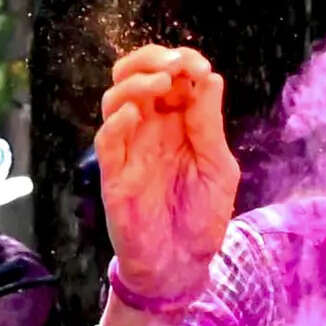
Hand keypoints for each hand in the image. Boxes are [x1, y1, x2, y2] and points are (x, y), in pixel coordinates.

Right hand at [94, 45, 239, 308]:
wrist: (184, 264)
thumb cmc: (203, 216)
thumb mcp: (219, 167)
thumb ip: (209, 125)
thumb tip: (209, 77)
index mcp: (179, 124)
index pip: (170, 78)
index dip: (179, 62)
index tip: (197, 62)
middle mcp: (151, 130)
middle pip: (135, 78)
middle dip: (150, 61)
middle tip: (173, 62)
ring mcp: (130, 150)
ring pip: (116, 101)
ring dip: (135, 85)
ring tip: (160, 83)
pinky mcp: (114, 174)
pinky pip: (106, 140)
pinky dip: (117, 122)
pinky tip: (136, 113)